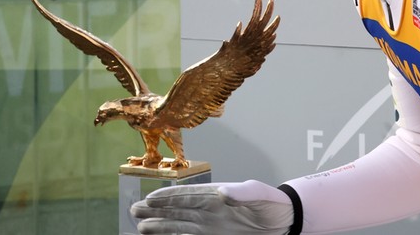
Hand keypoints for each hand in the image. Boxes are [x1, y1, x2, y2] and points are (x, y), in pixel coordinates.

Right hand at [131, 180, 293, 234]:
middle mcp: (209, 210)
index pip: (187, 196)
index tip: (150, 198)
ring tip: (141, 227)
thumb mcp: (260, 194)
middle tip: (134, 211)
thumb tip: (222, 193)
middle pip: (177, 210)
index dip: (168, 197)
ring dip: (161, 226)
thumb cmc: (273, 203)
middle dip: (156, 211)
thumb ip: (242, 192)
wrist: (285, 221)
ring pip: (179, 226)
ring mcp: (210, 226)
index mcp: (216, 195)